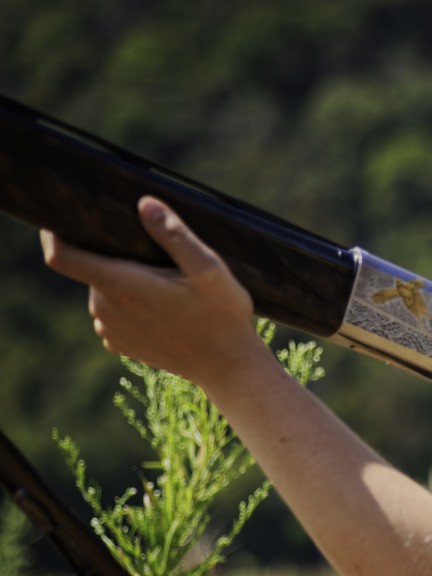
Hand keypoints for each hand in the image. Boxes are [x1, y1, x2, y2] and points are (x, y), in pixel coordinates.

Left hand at [41, 196, 262, 386]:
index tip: (62, 220)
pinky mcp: (121, 345)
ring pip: (103, 291)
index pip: (61, 256)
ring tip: (167, 288)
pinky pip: (112, 314)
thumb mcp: (209, 269)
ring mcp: (111, 330)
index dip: (53, 234)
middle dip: (115, 258)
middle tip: (158, 260)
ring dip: (125, 283)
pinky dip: (129, 306)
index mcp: (120, 284)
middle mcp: (105, 309)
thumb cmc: (221, 316)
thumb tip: (145, 204)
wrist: (229, 366)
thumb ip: (174, 235)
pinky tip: (163, 311)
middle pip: (92, 269)